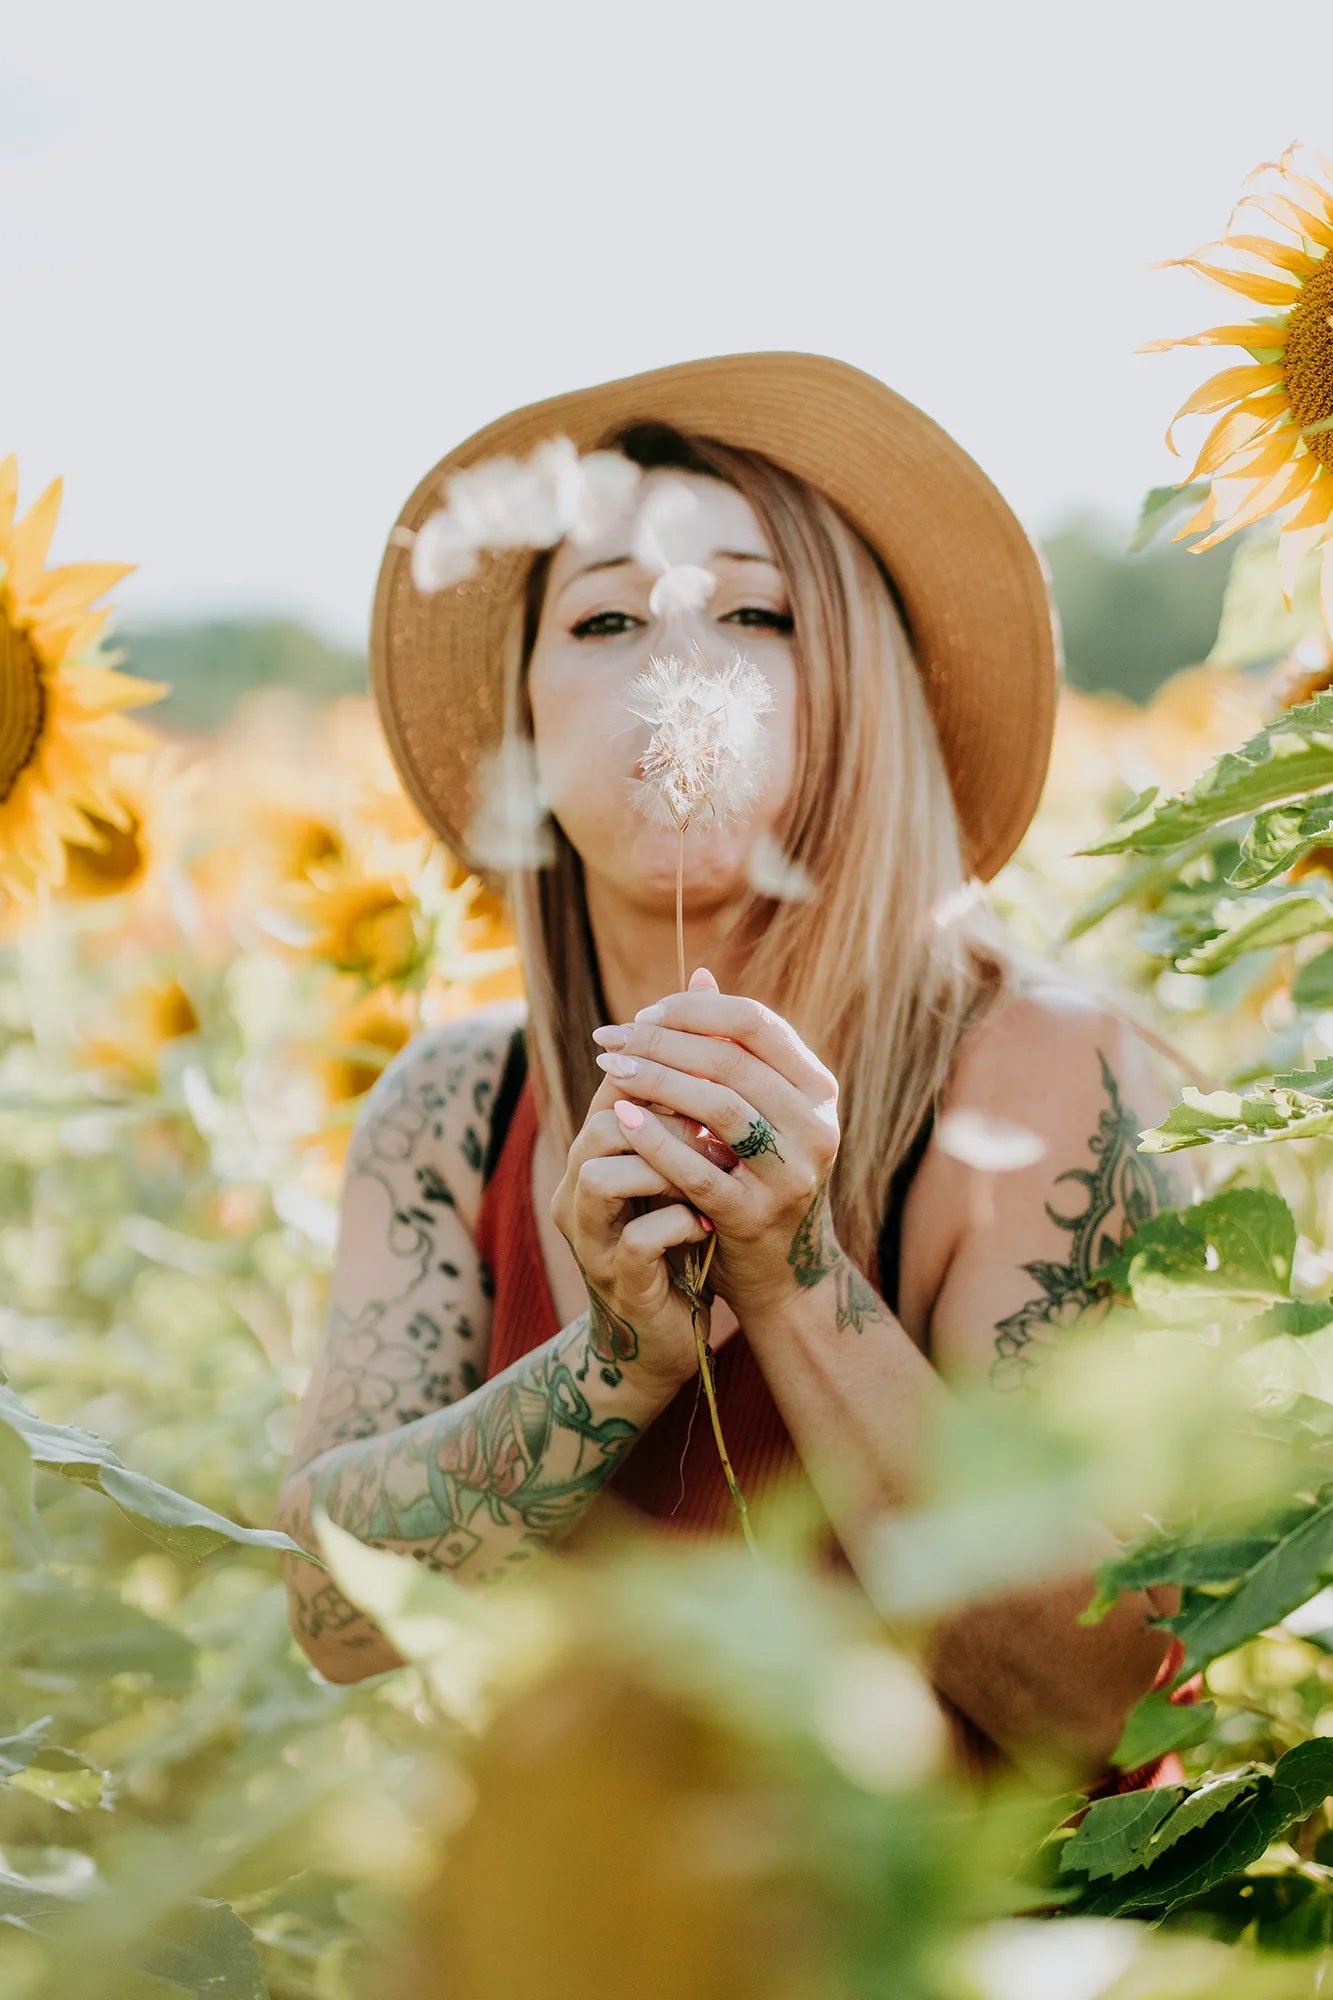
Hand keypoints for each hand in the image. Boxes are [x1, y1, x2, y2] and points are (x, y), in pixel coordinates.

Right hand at [551, 1072, 737, 1396]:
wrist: (658, 1336)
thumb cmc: (672, 1242)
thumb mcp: (672, 1174)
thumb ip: (680, 1120)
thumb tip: (718, 1044)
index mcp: (591, 1156)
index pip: (613, 1088)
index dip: (666, 1073)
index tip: (721, 1077)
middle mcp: (578, 1192)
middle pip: (603, 1125)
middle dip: (669, 1121)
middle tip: (722, 1130)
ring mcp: (592, 1240)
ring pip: (603, 1177)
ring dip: (668, 1170)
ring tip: (717, 1172)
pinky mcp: (617, 1282)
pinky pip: (639, 1240)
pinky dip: (680, 1226)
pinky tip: (708, 1224)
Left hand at [590, 968, 842, 1322]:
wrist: (785, 1274)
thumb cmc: (758, 1177)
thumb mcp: (756, 1110)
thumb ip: (731, 1049)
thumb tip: (700, 974)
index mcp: (818, 1089)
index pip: (756, 1022)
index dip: (693, 1011)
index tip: (640, 1016)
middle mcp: (817, 1125)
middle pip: (731, 1060)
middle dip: (660, 1042)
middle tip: (608, 1039)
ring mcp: (792, 1173)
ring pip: (717, 1106)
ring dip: (654, 1080)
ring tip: (608, 1069)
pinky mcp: (756, 1216)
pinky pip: (698, 1169)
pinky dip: (654, 1139)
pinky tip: (618, 1117)